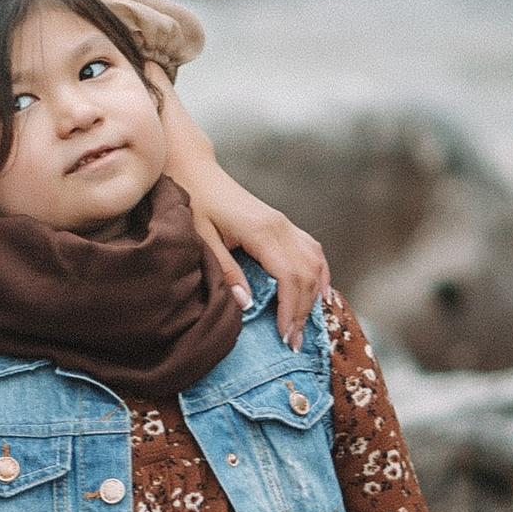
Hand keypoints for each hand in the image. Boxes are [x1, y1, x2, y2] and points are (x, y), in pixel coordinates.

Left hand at [156, 90, 328, 345]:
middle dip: (303, 311)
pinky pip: (311, 251)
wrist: (193, 168)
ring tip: (304, 326)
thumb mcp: (199, 237)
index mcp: (261, 231)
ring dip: (314, 295)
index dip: (290, 310)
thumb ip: (223, 270)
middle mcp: (279, 226)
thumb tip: (246, 303)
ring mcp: (283, 223)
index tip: (284, 337)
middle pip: (307, 274)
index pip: (290, 277)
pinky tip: (321, 294)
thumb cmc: (192, 200)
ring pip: (315, 262)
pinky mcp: (281, 224)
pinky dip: (319, 274)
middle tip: (292, 343)